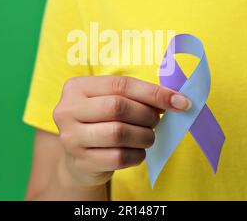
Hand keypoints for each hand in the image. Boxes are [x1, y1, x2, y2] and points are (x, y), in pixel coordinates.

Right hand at [53, 75, 190, 186]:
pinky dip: (137, 154)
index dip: (153, 92)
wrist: (78, 158)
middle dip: (146, 114)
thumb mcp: (110, 100)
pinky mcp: (80, 162)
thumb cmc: (100, 121)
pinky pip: (119, 157)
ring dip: (144, 135)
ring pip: (118, 133)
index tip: (179, 101)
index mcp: (76, 87)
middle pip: (118, 107)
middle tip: (156, 121)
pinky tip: (137, 151)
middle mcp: (67, 110)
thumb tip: (175, 99)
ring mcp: (71, 137)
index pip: (120, 84)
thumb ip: (136, 95)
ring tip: (148, 136)